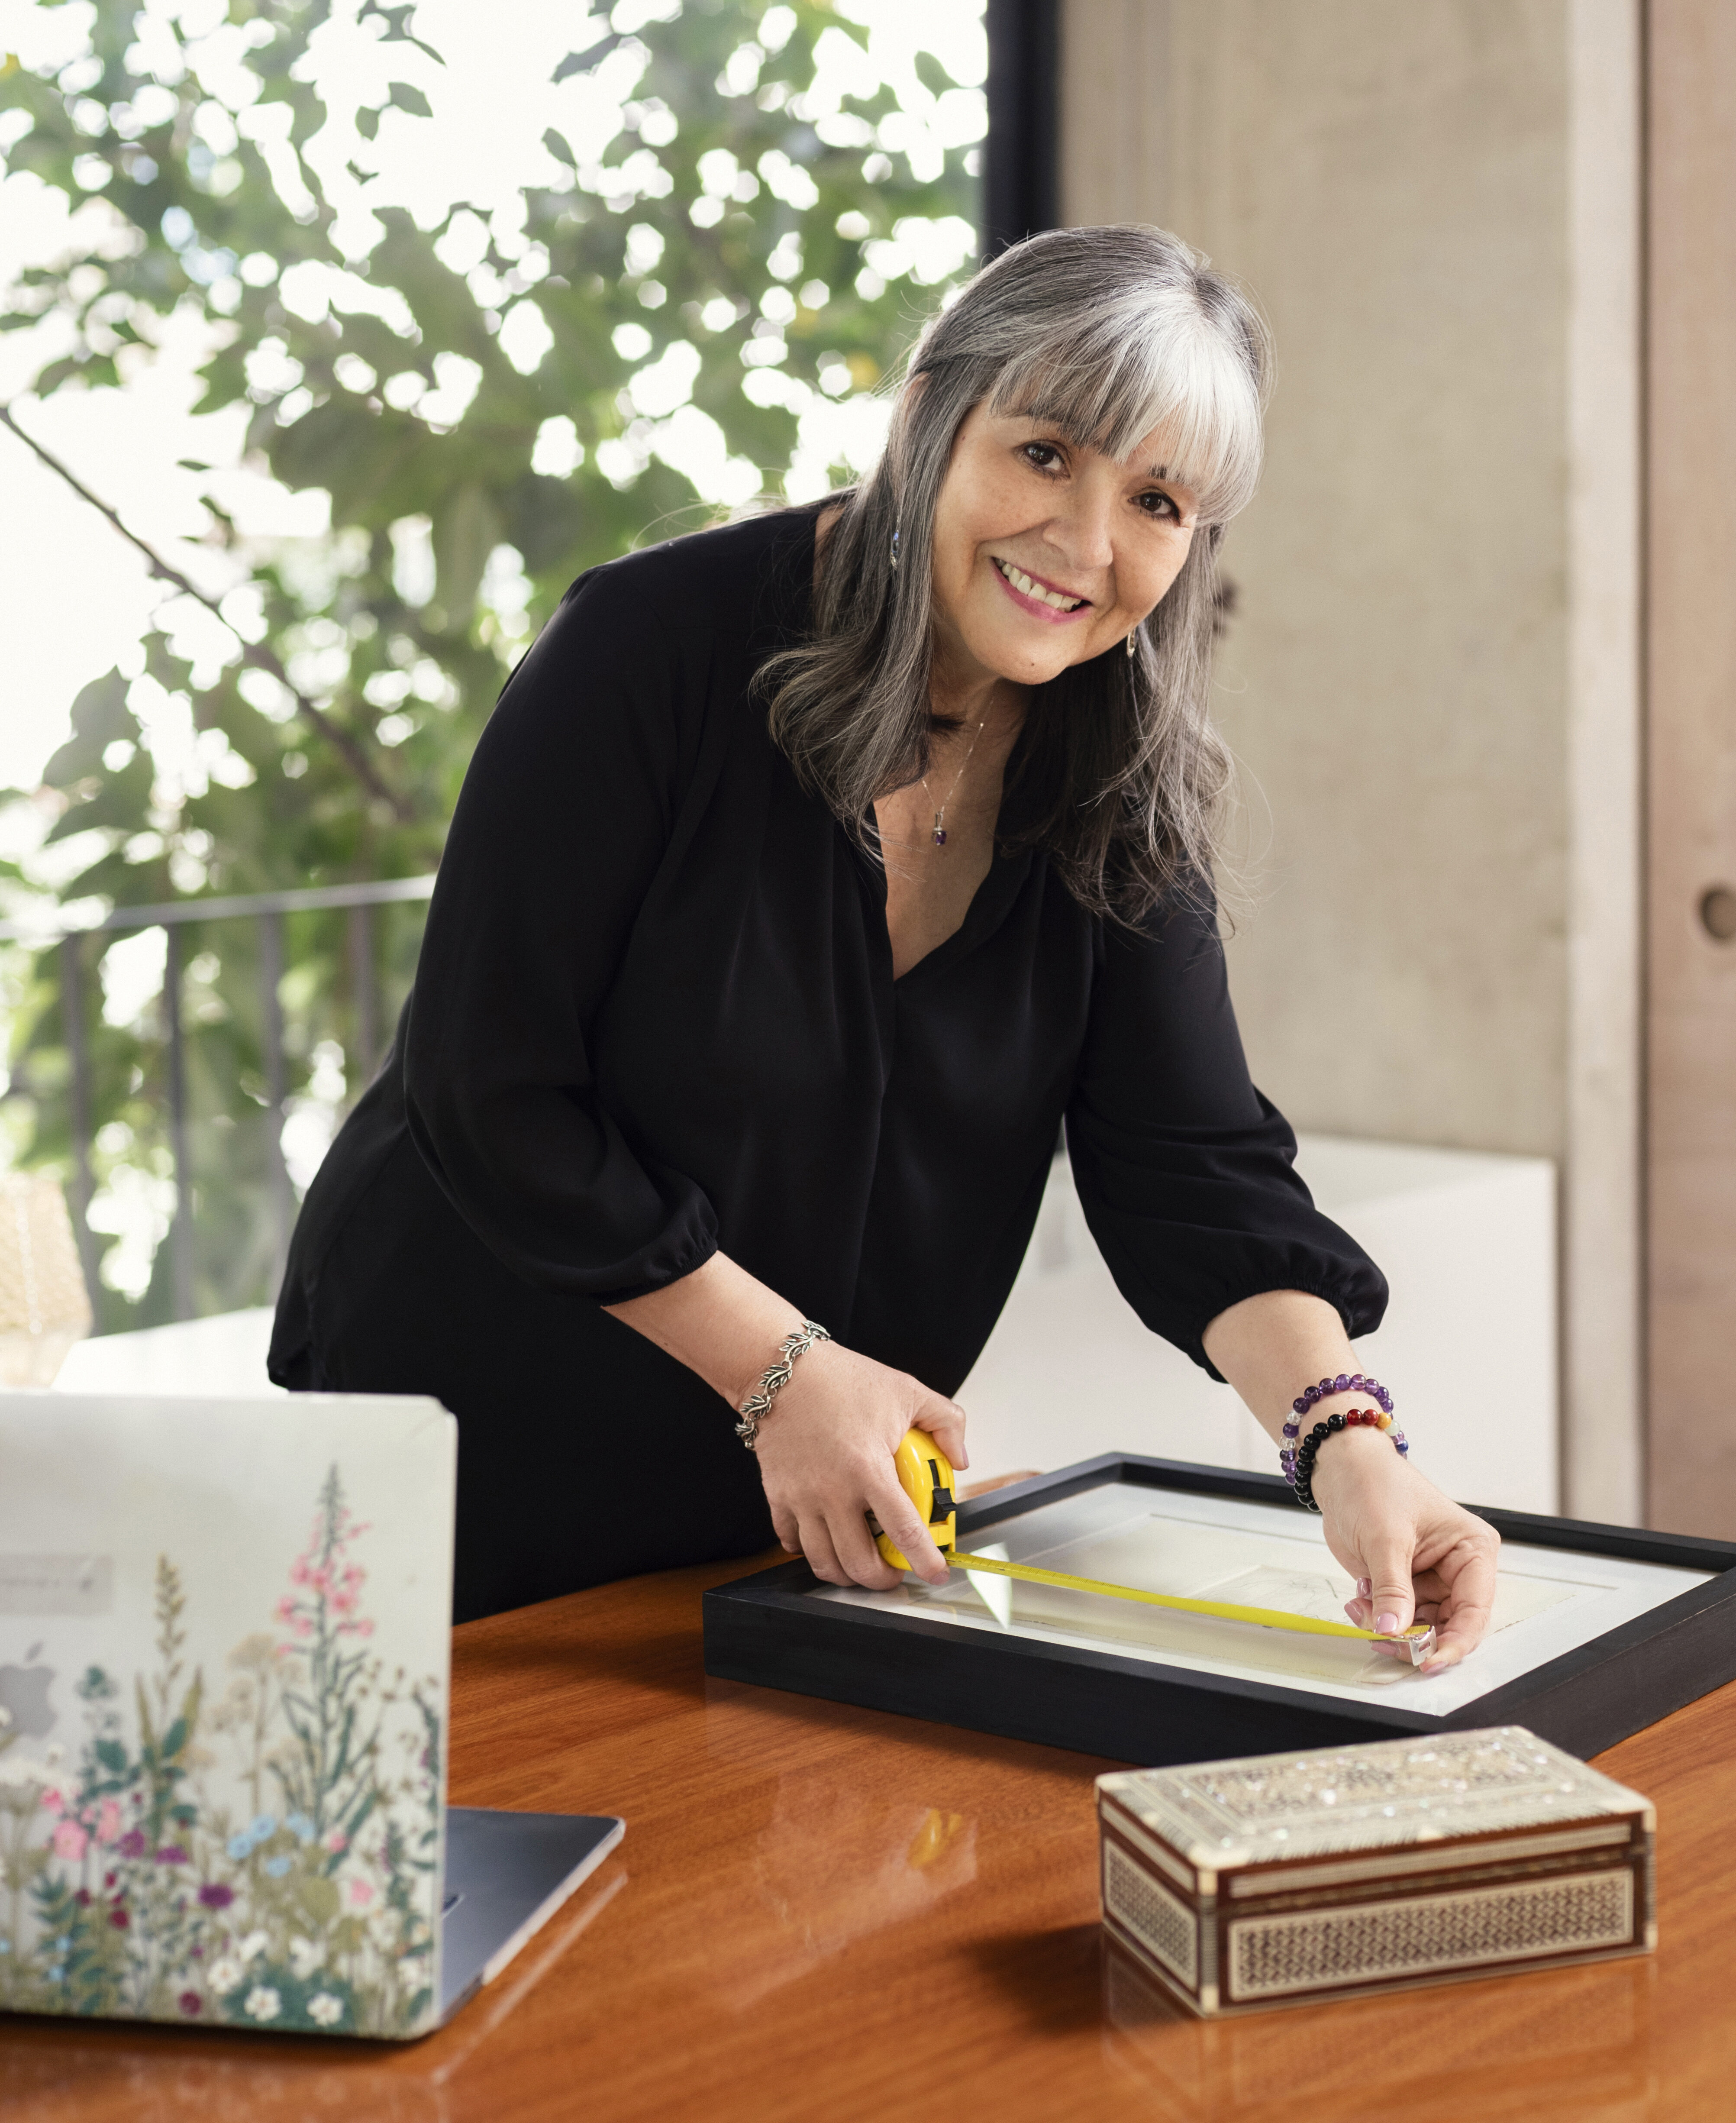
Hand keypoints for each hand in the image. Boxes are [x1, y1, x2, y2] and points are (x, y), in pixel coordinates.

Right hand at [753, 1341, 968, 1591]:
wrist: (781, 1370)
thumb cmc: (840, 1379)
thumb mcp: (908, 1390)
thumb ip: (946, 1422)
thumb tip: (959, 1460)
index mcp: (868, 1468)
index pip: (903, 1531)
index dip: (924, 1560)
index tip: (936, 1573)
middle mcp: (833, 1491)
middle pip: (859, 1563)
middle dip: (883, 1579)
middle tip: (895, 1570)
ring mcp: (801, 1498)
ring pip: (823, 1562)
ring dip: (847, 1574)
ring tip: (862, 1563)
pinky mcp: (777, 1496)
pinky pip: (790, 1542)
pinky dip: (809, 1551)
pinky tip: (825, 1540)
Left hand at [1308, 1425, 1499, 1672]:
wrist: (1340, 1467)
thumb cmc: (1373, 1483)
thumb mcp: (1385, 1538)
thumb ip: (1392, 1588)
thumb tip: (1394, 1629)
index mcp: (1472, 1551)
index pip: (1474, 1611)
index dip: (1454, 1642)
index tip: (1429, 1662)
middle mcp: (1457, 1570)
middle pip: (1448, 1627)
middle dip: (1414, 1638)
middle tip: (1382, 1638)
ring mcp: (1429, 1580)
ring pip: (1420, 1628)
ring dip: (1389, 1628)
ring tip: (1360, 1606)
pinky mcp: (1403, 1584)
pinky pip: (1396, 1618)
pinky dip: (1376, 1618)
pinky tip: (1358, 1601)